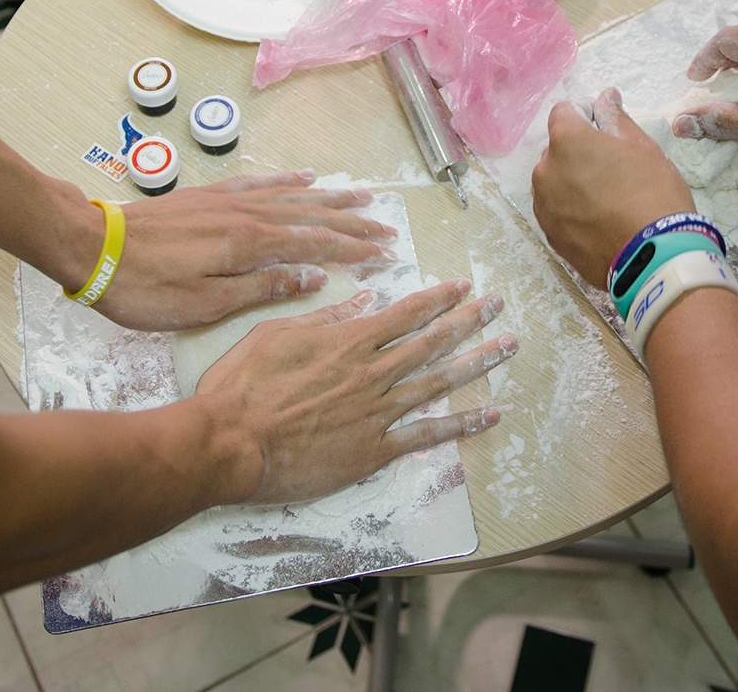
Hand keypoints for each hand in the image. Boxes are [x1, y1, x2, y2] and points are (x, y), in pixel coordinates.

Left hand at [88, 173, 399, 331]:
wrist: (92, 248)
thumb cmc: (145, 288)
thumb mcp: (206, 304)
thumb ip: (263, 287)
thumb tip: (314, 277)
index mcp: (250, 245)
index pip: (316, 246)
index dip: (353, 251)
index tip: (384, 254)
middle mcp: (247, 216)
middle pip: (312, 217)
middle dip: (352, 224)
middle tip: (387, 229)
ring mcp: (227, 202)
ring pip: (291, 196)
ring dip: (329, 198)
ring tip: (360, 196)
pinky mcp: (207, 196)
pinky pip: (258, 184)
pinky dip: (286, 181)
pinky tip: (303, 178)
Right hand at [194, 280, 516, 503]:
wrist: (230, 445)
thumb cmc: (241, 388)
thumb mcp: (274, 335)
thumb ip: (323, 318)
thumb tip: (360, 301)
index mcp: (347, 342)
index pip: (405, 313)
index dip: (438, 298)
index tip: (463, 286)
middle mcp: (371, 373)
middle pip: (432, 341)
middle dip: (470, 320)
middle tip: (499, 305)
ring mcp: (377, 413)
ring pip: (439, 382)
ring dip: (478, 362)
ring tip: (508, 347)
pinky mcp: (373, 451)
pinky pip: (427, 435)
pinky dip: (461, 425)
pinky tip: (490, 415)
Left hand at [532, 88, 696, 288]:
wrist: (653, 259)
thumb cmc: (653, 194)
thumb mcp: (644, 148)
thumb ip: (616, 118)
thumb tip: (605, 97)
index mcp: (567, 140)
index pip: (564, 112)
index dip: (586, 116)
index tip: (606, 130)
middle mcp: (545, 170)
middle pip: (558, 149)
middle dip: (579, 152)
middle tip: (614, 170)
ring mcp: (544, 205)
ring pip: (555, 181)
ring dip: (573, 181)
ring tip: (608, 200)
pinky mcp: (550, 235)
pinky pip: (557, 210)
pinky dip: (572, 210)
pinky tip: (600, 221)